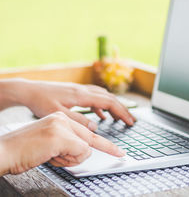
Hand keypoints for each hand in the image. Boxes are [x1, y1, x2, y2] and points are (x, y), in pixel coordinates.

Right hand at [0, 112, 124, 175]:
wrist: (4, 151)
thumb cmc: (25, 151)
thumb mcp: (51, 144)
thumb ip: (69, 143)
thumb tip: (86, 150)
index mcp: (61, 118)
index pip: (88, 130)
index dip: (105, 144)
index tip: (120, 152)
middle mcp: (63, 118)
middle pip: (89, 140)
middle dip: (77, 155)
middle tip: (66, 156)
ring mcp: (62, 126)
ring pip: (85, 147)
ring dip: (70, 159)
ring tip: (49, 155)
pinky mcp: (60, 136)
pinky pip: (80, 151)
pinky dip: (68, 159)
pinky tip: (50, 155)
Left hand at [16, 79, 135, 130]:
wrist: (29, 90)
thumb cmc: (41, 101)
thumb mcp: (58, 114)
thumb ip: (78, 121)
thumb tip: (95, 126)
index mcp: (82, 95)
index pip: (109, 102)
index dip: (121, 112)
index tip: (129, 121)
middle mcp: (84, 90)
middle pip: (110, 98)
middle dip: (122, 110)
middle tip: (131, 121)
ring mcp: (81, 90)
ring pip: (104, 97)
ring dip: (114, 107)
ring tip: (120, 118)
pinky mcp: (76, 92)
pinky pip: (95, 98)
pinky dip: (102, 106)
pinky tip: (102, 115)